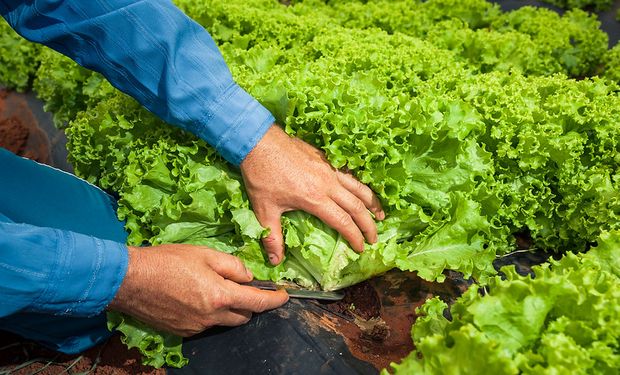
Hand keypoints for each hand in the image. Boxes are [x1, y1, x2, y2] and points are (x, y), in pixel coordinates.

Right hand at [108, 245, 288, 336]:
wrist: (130, 280)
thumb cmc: (167, 262)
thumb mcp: (205, 254)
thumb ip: (232, 266)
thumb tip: (247, 276)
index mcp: (220, 296)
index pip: (257, 302)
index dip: (275, 300)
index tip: (284, 296)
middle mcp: (211, 317)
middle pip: (243, 316)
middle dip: (250, 303)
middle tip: (243, 286)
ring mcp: (196, 327)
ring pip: (225, 321)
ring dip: (229, 308)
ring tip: (215, 288)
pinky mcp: (182, 331)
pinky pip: (206, 324)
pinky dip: (210, 312)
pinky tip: (196, 297)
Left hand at [240, 125, 384, 264]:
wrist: (259, 141)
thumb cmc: (261, 175)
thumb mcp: (264, 209)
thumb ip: (272, 237)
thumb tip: (274, 261)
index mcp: (315, 199)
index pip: (343, 222)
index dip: (354, 236)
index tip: (361, 248)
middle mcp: (328, 184)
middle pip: (357, 206)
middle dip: (368, 224)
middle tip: (375, 238)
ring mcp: (328, 168)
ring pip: (358, 187)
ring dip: (372, 202)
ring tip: (380, 214)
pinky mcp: (325, 158)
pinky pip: (349, 173)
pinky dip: (360, 184)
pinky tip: (361, 190)